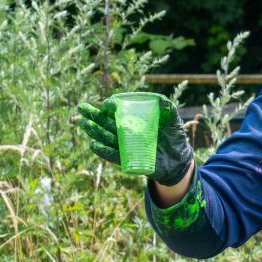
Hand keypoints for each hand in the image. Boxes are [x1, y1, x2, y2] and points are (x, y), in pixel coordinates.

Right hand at [77, 94, 193, 186]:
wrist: (180, 160)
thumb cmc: (174, 137)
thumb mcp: (174, 122)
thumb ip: (169, 110)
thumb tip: (161, 101)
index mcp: (135, 119)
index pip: (120, 110)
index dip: (112, 106)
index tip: (109, 105)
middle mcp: (128, 131)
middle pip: (108, 122)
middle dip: (94, 115)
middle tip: (81, 107)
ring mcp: (127, 145)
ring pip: (107, 137)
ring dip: (95, 131)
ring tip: (83, 123)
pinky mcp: (129, 159)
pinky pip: (114, 156)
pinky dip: (104, 151)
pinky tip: (94, 145)